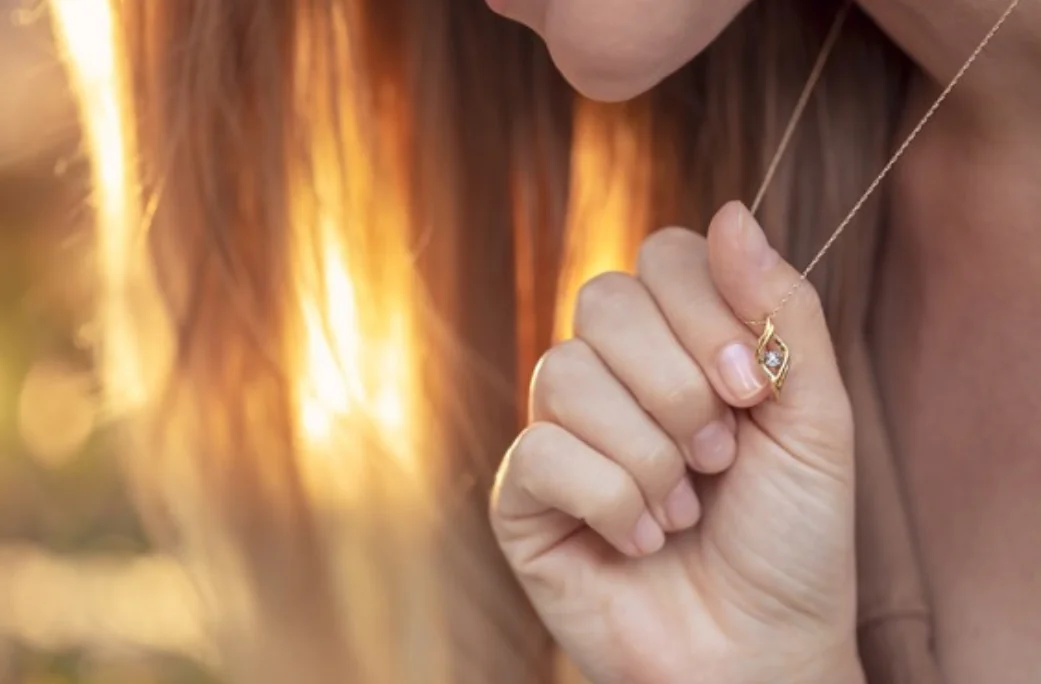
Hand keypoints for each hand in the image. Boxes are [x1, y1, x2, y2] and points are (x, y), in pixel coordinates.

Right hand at [490, 202, 861, 683]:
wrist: (759, 649)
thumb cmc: (792, 538)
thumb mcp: (814, 414)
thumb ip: (780, 308)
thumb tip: (729, 210)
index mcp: (680, 343)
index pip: (661, 256)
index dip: (704, 311)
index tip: (751, 388)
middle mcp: (613, 375)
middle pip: (602, 302)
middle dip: (677, 387)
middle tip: (719, 456)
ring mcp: (562, 430)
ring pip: (565, 373)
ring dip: (648, 454)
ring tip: (684, 505)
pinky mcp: (524, 494)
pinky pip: (542, 452)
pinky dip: (611, 502)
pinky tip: (641, 540)